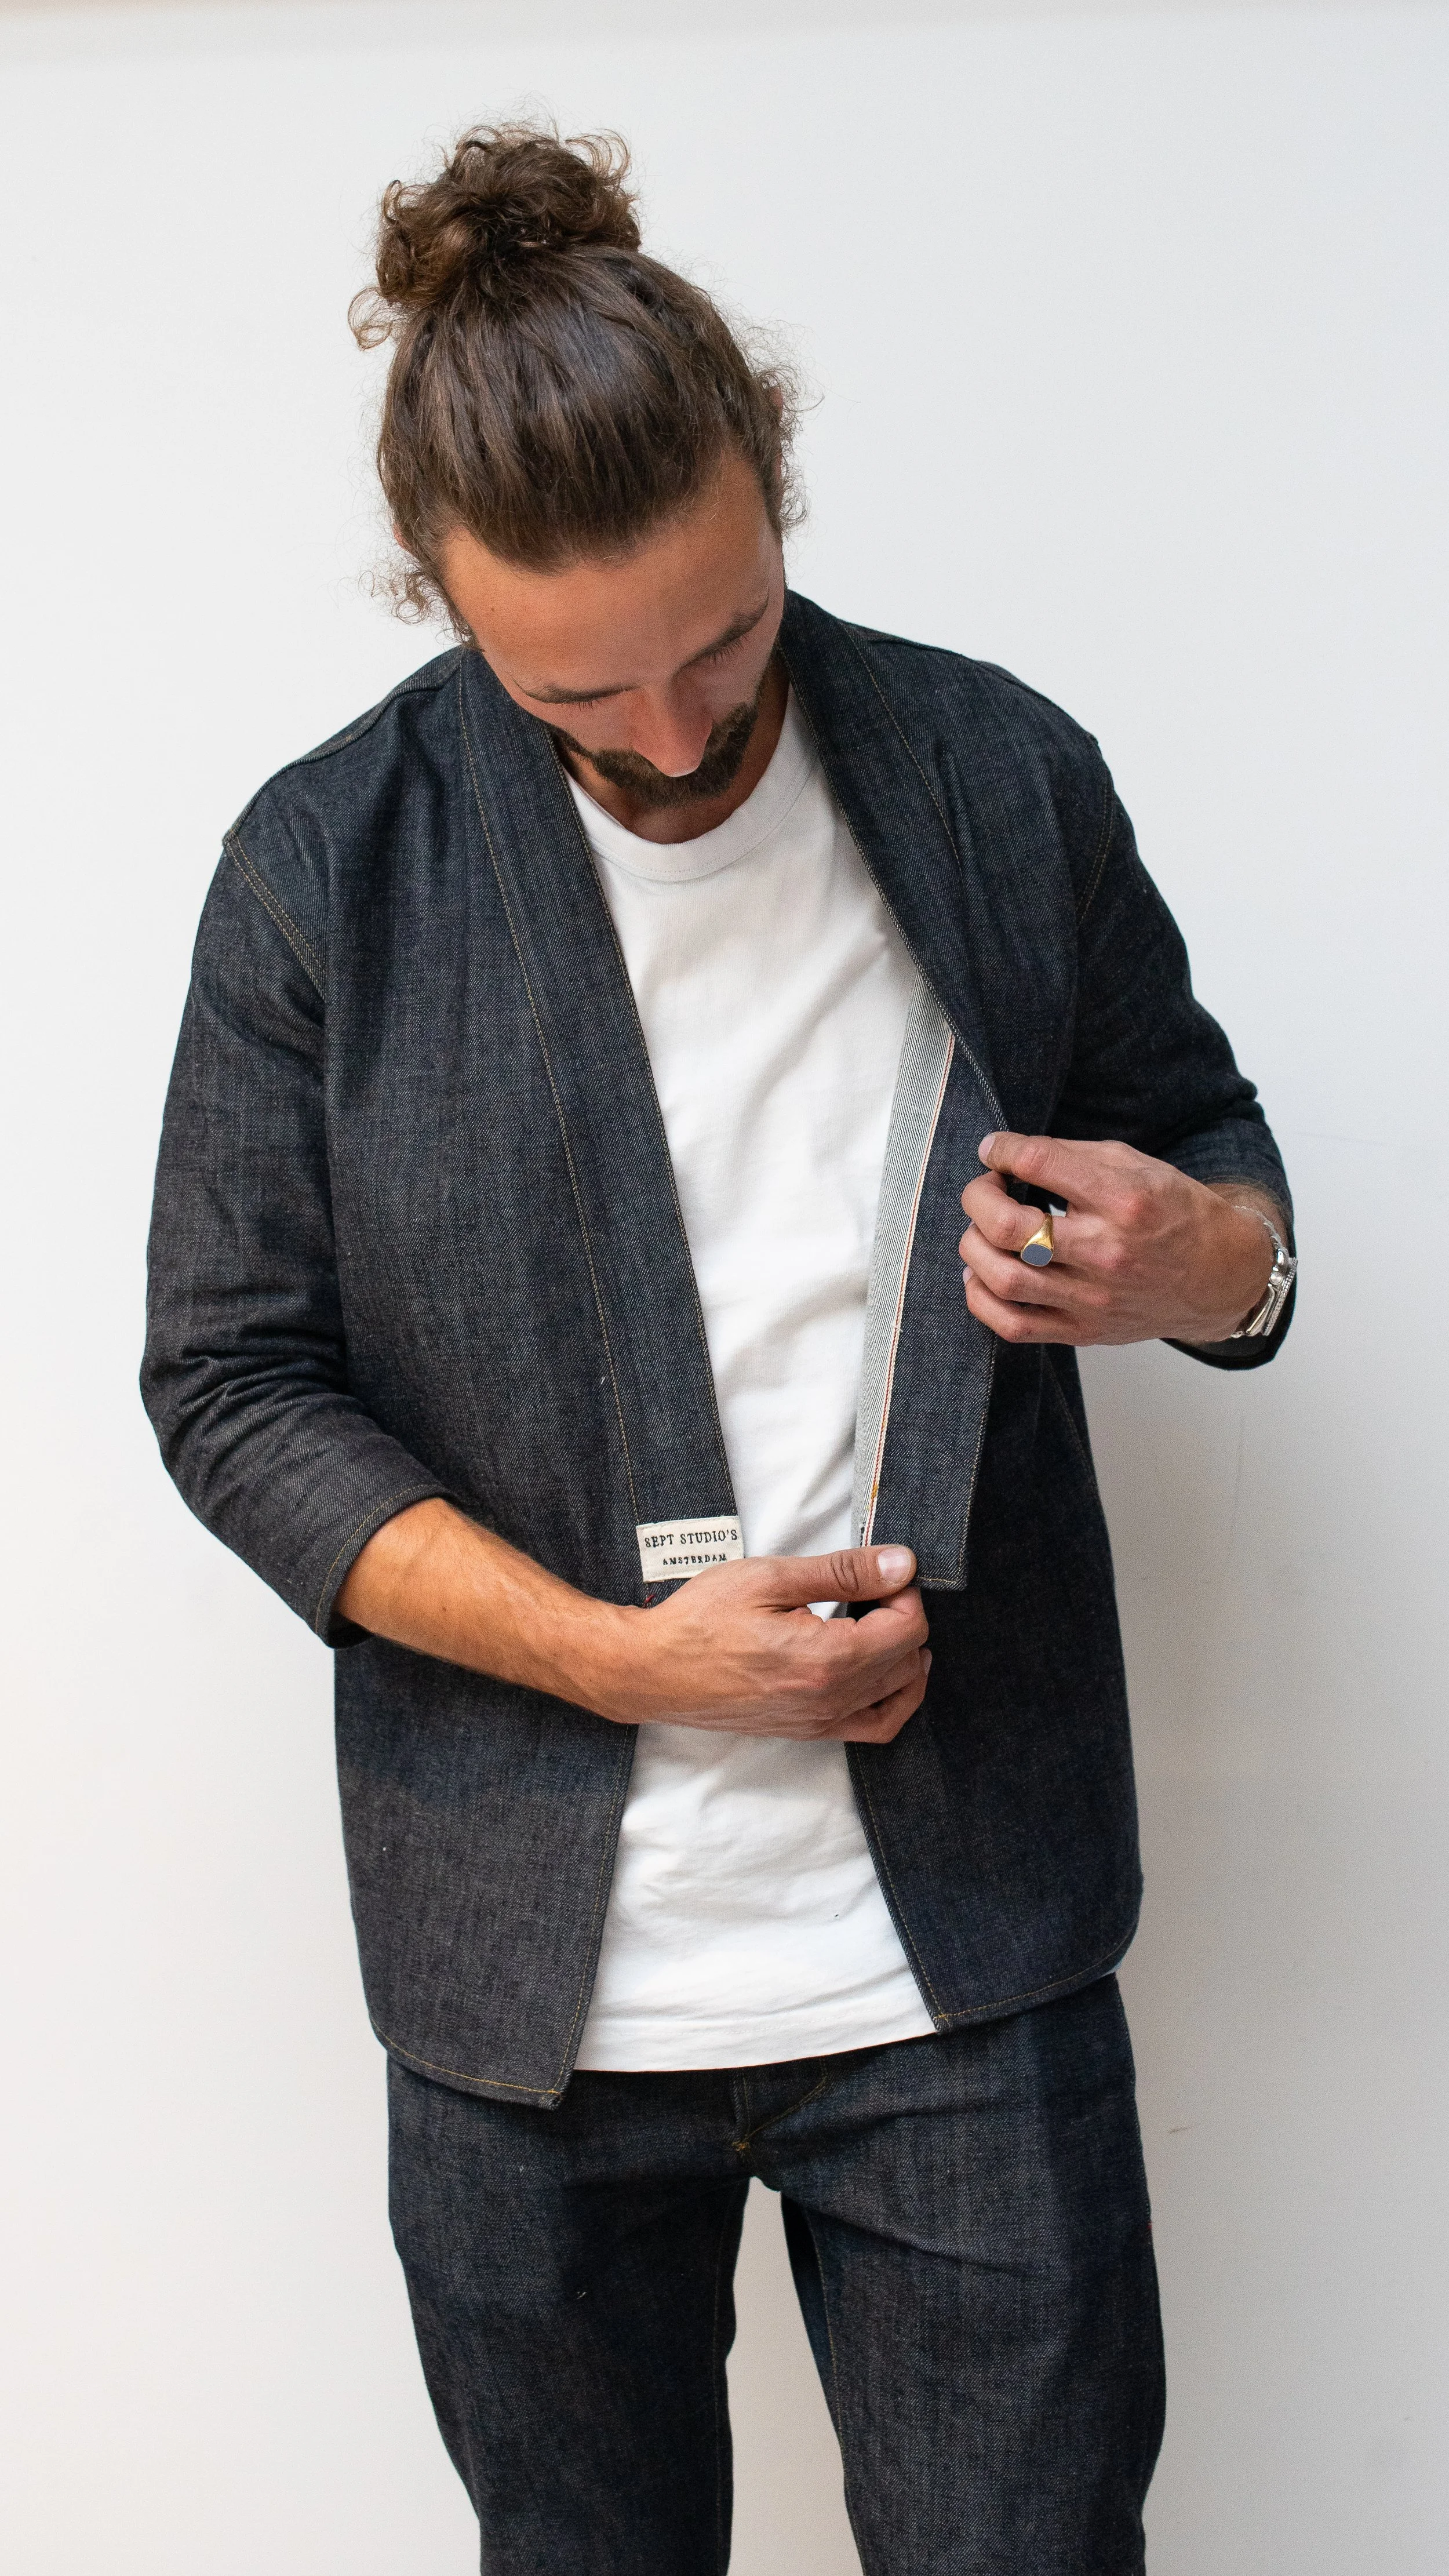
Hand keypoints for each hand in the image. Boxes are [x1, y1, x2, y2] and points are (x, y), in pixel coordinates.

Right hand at [595, 1545, 929, 1740]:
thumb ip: (843, 1573)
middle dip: (904, 1618)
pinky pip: (874, 1726)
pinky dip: (893, 1700)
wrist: (653, 1671)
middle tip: (876, 1587)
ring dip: (904, 1656)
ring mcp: (820, 1722)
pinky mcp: (807, 1731)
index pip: (907, 1628)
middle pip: (907, 1660)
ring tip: (884, 1622)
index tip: (883, 1571)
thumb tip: (900, 1564)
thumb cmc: (701, 1620)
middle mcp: (831, 1699)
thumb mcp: (770, 1578)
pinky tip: (882, 1672)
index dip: (904, 1592)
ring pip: (898, 1694)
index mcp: (828, 1659)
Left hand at [959, 1132, 1280, 1346]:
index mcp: (1123, 1200)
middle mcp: (1106, 1252)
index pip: (1039, 1164)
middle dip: (978, 1198)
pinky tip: (983, 1275)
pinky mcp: (1084, 1330)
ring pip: (1003, 1279)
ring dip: (974, 1246)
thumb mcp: (1135, 1165)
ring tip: (981, 1231)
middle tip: (983, 1190)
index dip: (1002, 1151)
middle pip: (1009, 1227)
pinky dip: (981, 1299)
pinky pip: (1014, 1325)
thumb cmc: (1174, 1213)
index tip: (995, 1151)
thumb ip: (1070, 1155)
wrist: (1218, 1275)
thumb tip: (1006, 1153)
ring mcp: (1093, 1298)